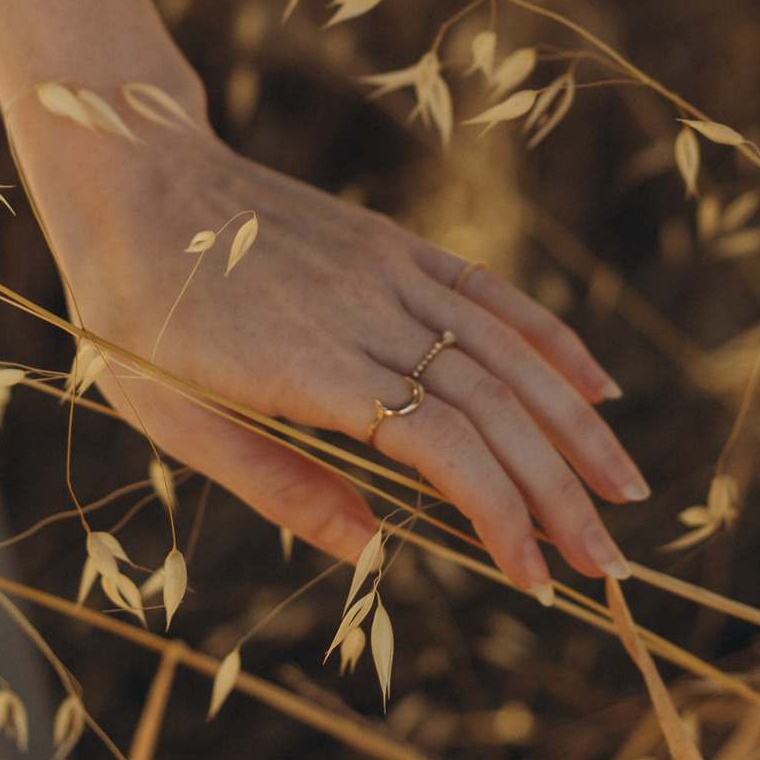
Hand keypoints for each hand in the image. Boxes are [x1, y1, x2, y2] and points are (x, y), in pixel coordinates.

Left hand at [7, 102, 646, 596]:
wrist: (133, 179)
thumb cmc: (136, 314)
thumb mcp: (173, 420)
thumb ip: (276, 484)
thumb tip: (373, 551)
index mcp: (311, 367)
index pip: (442, 448)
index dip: (501, 515)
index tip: (536, 580)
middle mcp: (369, 313)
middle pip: (497, 409)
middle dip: (562, 494)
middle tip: (610, 568)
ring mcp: (391, 272)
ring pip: (511, 354)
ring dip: (579, 428)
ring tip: (626, 493)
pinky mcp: (396, 246)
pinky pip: (492, 296)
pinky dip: (553, 341)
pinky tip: (598, 388)